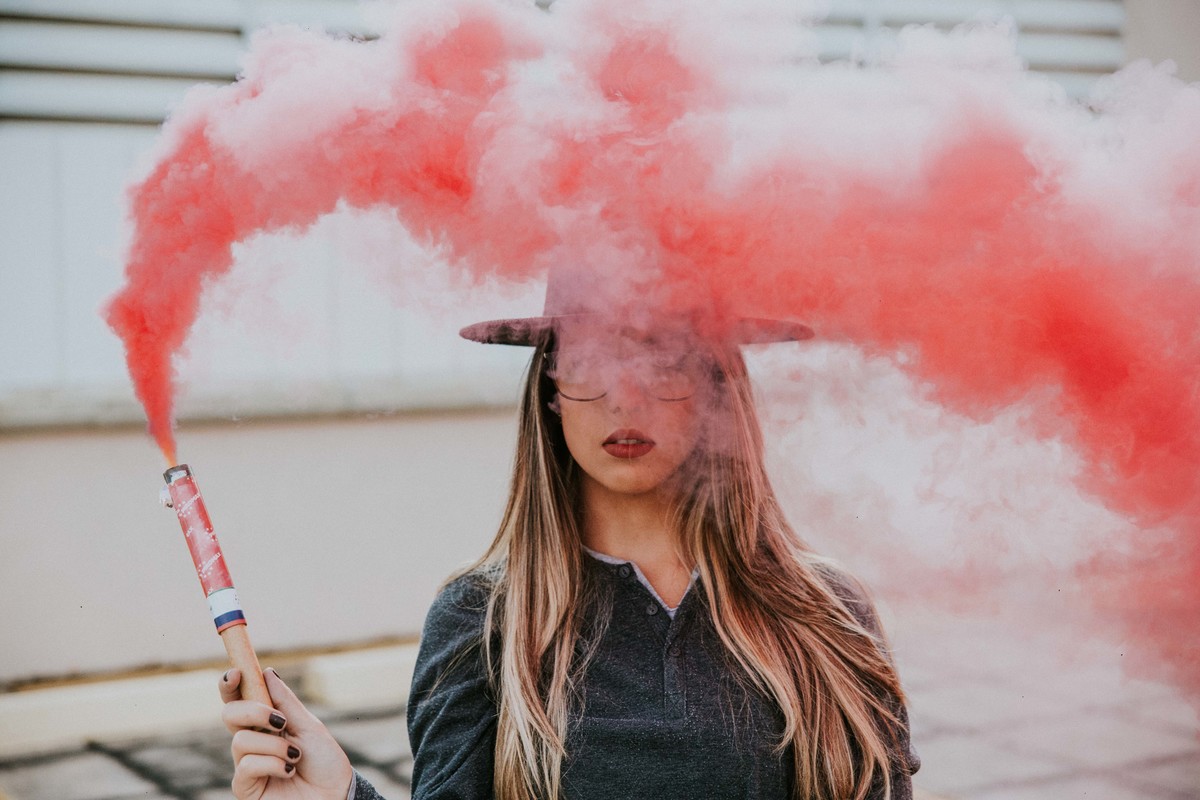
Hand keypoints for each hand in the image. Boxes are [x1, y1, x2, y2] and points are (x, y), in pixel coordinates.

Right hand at [219, 667, 353, 799]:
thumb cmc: (325, 762)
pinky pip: (246, 765)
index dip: (230, 684)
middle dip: (252, 711)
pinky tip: (289, 771)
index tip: (236, 672)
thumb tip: (267, 672)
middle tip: (279, 721)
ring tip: (295, 756)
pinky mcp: (246, 787)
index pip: (240, 700)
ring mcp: (248, 764)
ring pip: (240, 740)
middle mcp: (253, 742)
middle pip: (229, 714)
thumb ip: (286, 703)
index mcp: (266, 723)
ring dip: (274, 746)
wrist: (335, 794)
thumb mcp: (309, 726)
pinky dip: (272, 764)